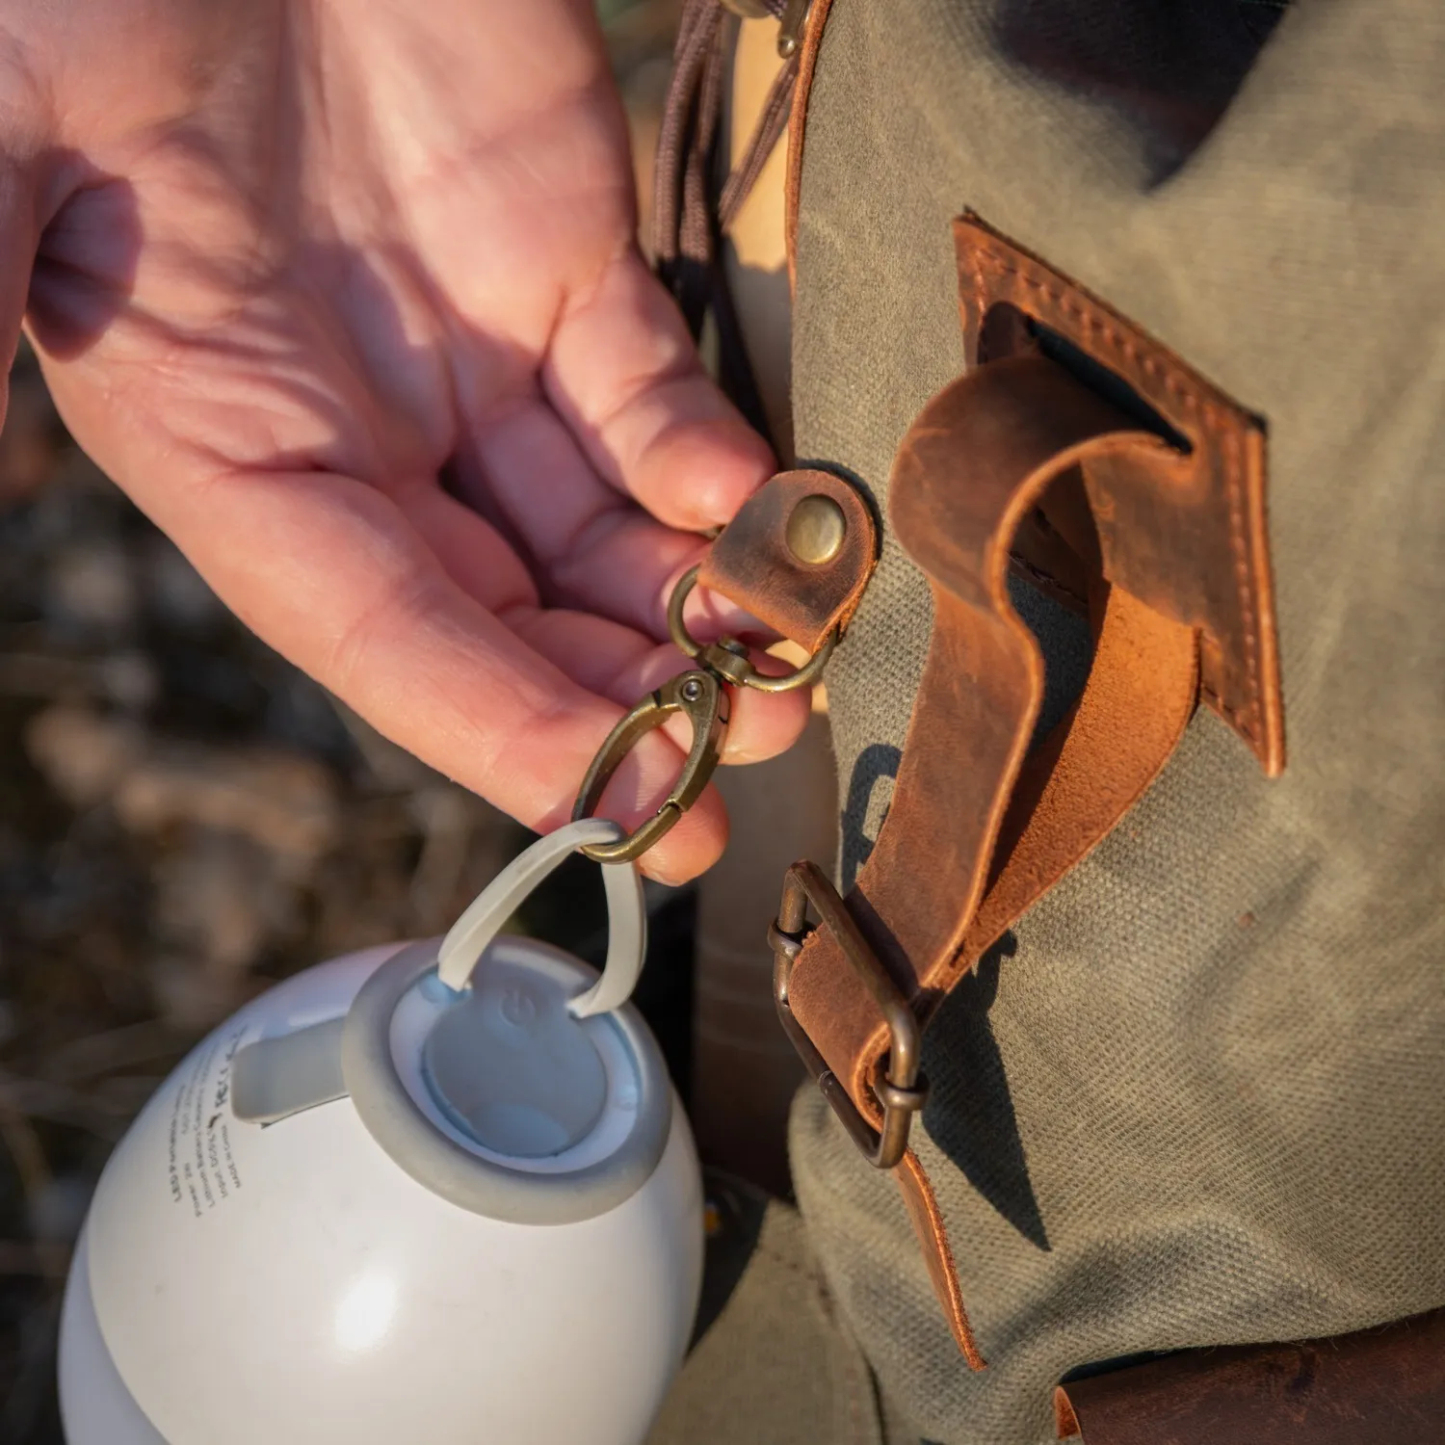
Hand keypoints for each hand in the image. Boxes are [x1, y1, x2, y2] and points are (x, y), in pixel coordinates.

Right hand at [0, 0, 808, 881]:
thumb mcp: (7, 138)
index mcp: (227, 439)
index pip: (377, 629)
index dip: (493, 727)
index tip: (614, 808)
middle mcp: (360, 428)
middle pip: (505, 611)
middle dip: (620, 702)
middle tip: (734, 772)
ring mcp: (472, 353)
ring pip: (593, 529)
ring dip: (687, 609)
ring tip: (778, 674)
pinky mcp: (567, 261)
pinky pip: (648, 389)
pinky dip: (704, 454)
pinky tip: (752, 503)